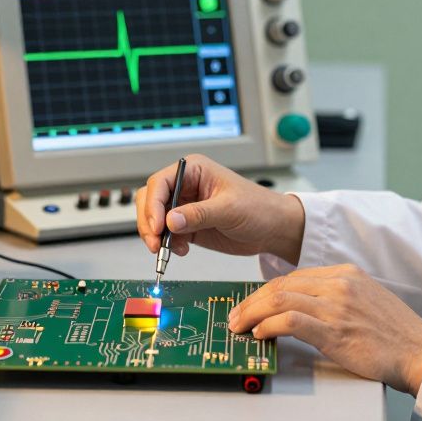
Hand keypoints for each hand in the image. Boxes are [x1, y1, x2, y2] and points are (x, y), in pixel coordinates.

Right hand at [135, 154, 304, 263]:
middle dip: (149, 223)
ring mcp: (184, 207)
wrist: (272, 229)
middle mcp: (185, 186)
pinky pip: (166, 235)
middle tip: (156, 244)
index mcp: (193, 170)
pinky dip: (167, 245)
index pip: (160, 183)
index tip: (157, 226)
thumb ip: (199, 214)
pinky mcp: (187, 226)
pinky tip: (182, 251)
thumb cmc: (258, 207)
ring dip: (156, 236)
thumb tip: (170, 220)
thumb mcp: (229, 209)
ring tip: (167, 251)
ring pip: (154, 219)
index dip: (153, 204)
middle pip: (151, 200)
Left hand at [228, 264, 421, 395]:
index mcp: (346, 274)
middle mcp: (340, 284)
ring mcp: (337, 306)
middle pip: (281, 286)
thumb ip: (336, 296)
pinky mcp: (334, 330)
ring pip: (280, 300)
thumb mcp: (366, 300)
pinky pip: (290, 322)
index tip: (252, 303)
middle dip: (252, 301)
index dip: (266, 291)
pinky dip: (268, 327)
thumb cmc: (395, 334)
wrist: (420, 352)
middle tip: (236, 316)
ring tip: (240, 327)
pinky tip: (260, 334)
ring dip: (253, 314)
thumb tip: (302, 306)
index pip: (293, 277)